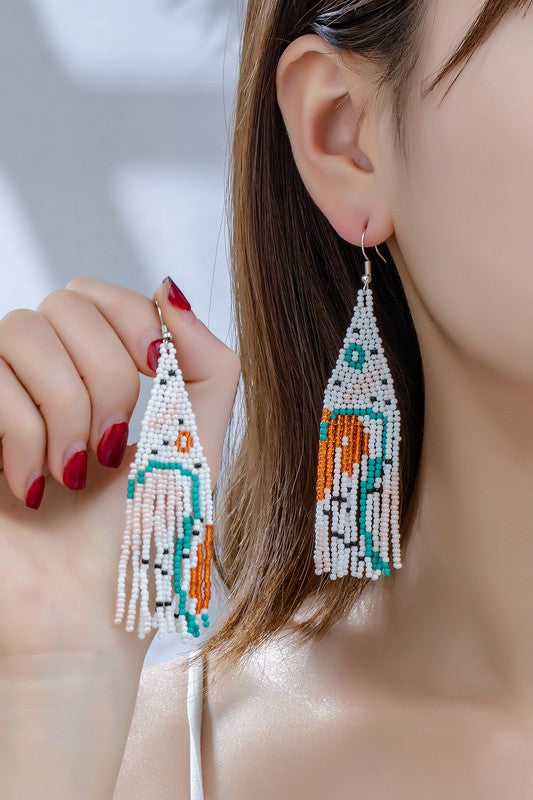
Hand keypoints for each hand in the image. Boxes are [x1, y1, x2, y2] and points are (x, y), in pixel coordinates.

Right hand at [0, 276, 240, 661]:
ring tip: (70, 474)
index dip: (131, 317)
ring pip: (21, 331)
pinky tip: (33, 487)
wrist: (79, 622)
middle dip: (104, 376)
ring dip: (64, 410)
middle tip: (109, 448)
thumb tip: (169, 288)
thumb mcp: (194, 447)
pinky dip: (22, 434)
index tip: (156, 374)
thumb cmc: (138, 542)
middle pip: (65, 304)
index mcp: (92, 377)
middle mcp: (39, 379)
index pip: (96, 293)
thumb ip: (207, 366)